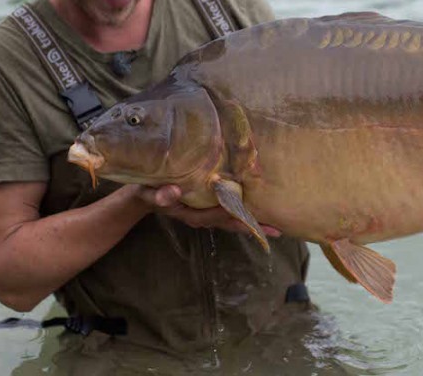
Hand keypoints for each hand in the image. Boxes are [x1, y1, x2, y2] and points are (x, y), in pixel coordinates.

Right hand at [131, 184, 281, 236]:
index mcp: (193, 215)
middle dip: (253, 226)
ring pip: (234, 221)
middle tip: (276, 230)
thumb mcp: (150, 193)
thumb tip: (173, 193)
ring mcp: (208, 214)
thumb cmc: (149, 191)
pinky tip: (261, 214)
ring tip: (276, 228)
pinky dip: (246, 214)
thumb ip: (160, 195)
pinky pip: (231, 213)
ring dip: (254, 223)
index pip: (217, 216)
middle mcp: (204, 217)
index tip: (253, 213)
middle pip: (232, 223)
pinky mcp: (210, 208)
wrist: (146, 195)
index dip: (234, 213)